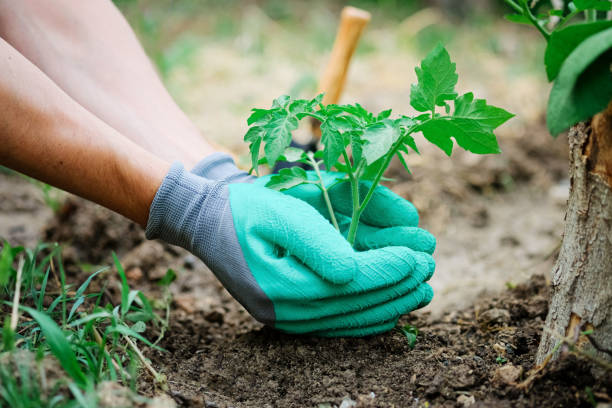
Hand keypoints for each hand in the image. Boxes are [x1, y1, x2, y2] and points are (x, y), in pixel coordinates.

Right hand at [147, 161, 433, 335]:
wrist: (209, 222)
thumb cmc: (247, 209)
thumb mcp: (280, 211)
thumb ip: (316, 240)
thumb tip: (355, 271)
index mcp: (280, 283)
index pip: (349, 282)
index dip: (387, 270)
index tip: (418, 257)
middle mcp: (286, 310)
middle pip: (355, 305)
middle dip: (397, 287)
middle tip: (430, 269)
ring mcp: (287, 318)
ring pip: (350, 318)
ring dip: (389, 304)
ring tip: (423, 290)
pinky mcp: (289, 317)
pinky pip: (336, 325)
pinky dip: (367, 318)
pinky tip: (392, 311)